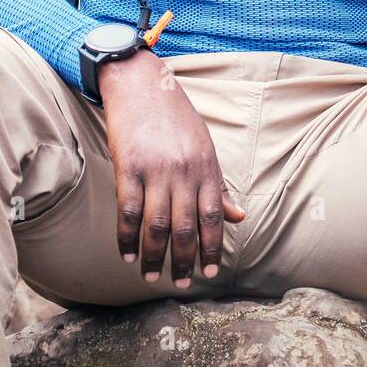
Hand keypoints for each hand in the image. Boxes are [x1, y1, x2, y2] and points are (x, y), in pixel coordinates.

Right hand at [100, 50, 244, 286]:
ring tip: (151, 276)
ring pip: (157, 225)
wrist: (140, 83)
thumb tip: (239, 217)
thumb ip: (218, 184)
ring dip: (155, 256)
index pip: (214, 216)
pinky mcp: (128, 167)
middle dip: (185, 260)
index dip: (213, 247)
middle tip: (182, 283)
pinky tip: (129, 254)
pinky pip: (129, 211)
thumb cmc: (174, 115)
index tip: (210, 272)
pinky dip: (128, 237)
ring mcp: (155, 170)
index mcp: (206, 166)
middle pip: (185, 227)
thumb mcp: (204, 145)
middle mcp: (184, 171)